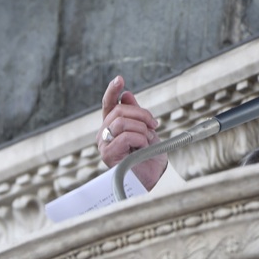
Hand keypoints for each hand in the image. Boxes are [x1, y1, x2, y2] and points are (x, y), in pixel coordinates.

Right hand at [98, 76, 166, 190]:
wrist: (152, 179)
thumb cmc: (149, 158)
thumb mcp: (146, 130)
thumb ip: (136, 114)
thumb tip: (127, 95)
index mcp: (112, 126)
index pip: (109, 104)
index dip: (112, 90)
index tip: (120, 79)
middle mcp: (104, 134)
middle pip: (119, 110)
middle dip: (142, 114)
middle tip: (154, 125)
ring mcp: (104, 144)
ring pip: (122, 122)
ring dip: (141, 128)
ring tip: (147, 140)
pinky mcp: (108, 155)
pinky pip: (125, 136)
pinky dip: (139, 138)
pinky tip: (143, 148)